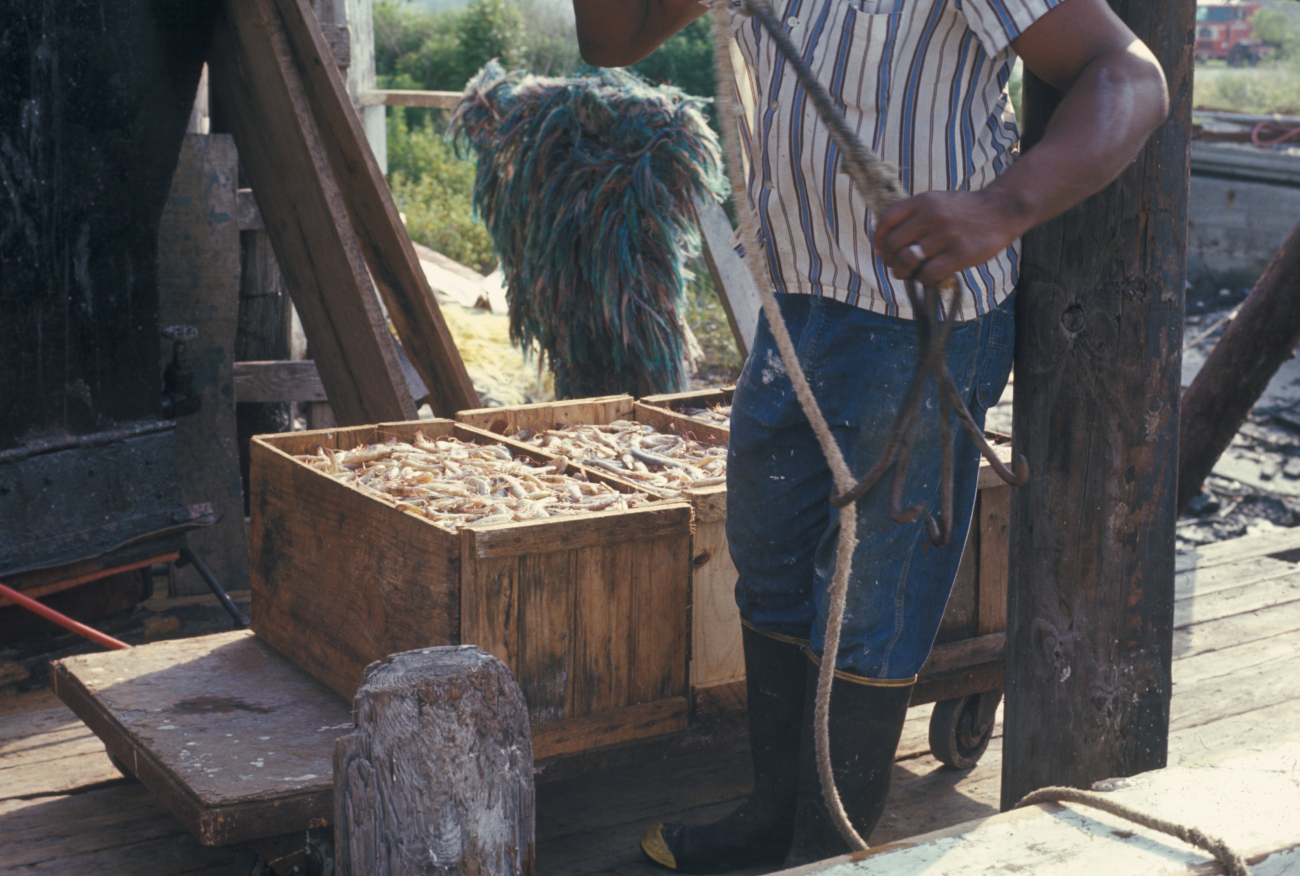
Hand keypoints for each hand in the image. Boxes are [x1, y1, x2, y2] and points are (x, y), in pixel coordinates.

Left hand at [872, 188, 1027, 287]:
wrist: (1002, 210)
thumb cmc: (963, 210)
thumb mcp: (936, 201)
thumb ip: (912, 215)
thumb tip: (884, 242)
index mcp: (923, 201)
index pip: (886, 220)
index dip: (878, 239)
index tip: (882, 249)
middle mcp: (932, 216)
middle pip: (893, 244)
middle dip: (890, 259)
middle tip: (897, 265)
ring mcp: (946, 236)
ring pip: (908, 261)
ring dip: (903, 272)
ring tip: (909, 273)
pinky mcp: (960, 254)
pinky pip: (928, 274)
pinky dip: (923, 279)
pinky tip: (929, 276)